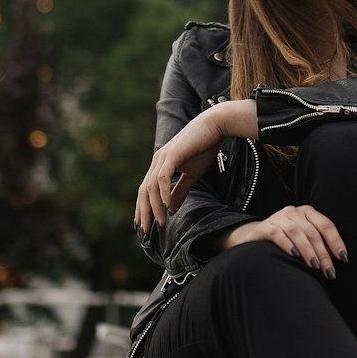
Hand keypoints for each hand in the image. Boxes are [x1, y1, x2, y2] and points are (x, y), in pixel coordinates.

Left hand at [134, 100, 258, 236]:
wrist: (214, 126)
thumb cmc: (204, 148)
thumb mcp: (191, 175)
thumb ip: (180, 191)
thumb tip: (171, 209)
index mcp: (160, 166)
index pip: (146, 191)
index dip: (142, 208)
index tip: (142, 225)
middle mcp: (157, 161)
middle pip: (144, 191)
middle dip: (143, 212)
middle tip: (145, 231)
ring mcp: (163, 157)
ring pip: (152, 187)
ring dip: (155, 207)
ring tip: (160, 222)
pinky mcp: (172, 155)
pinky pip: (163, 177)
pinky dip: (163, 192)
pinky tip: (166, 206)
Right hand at [221, 204, 347, 279]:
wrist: (254, 239)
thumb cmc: (286, 241)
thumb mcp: (304, 238)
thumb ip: (318, 244)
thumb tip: (337, 260)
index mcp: (308, 212)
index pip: (326, 225)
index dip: (336, 241)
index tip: (343, 259)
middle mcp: (294, 212)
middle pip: (313, 232)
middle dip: (323, 253)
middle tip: (329, 272)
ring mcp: (278, 217)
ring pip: (297, 233)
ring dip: (308, 250)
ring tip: (315, 267)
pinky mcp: (265, 227)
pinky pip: (278, 234)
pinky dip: (287, 244)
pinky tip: (294, 255)